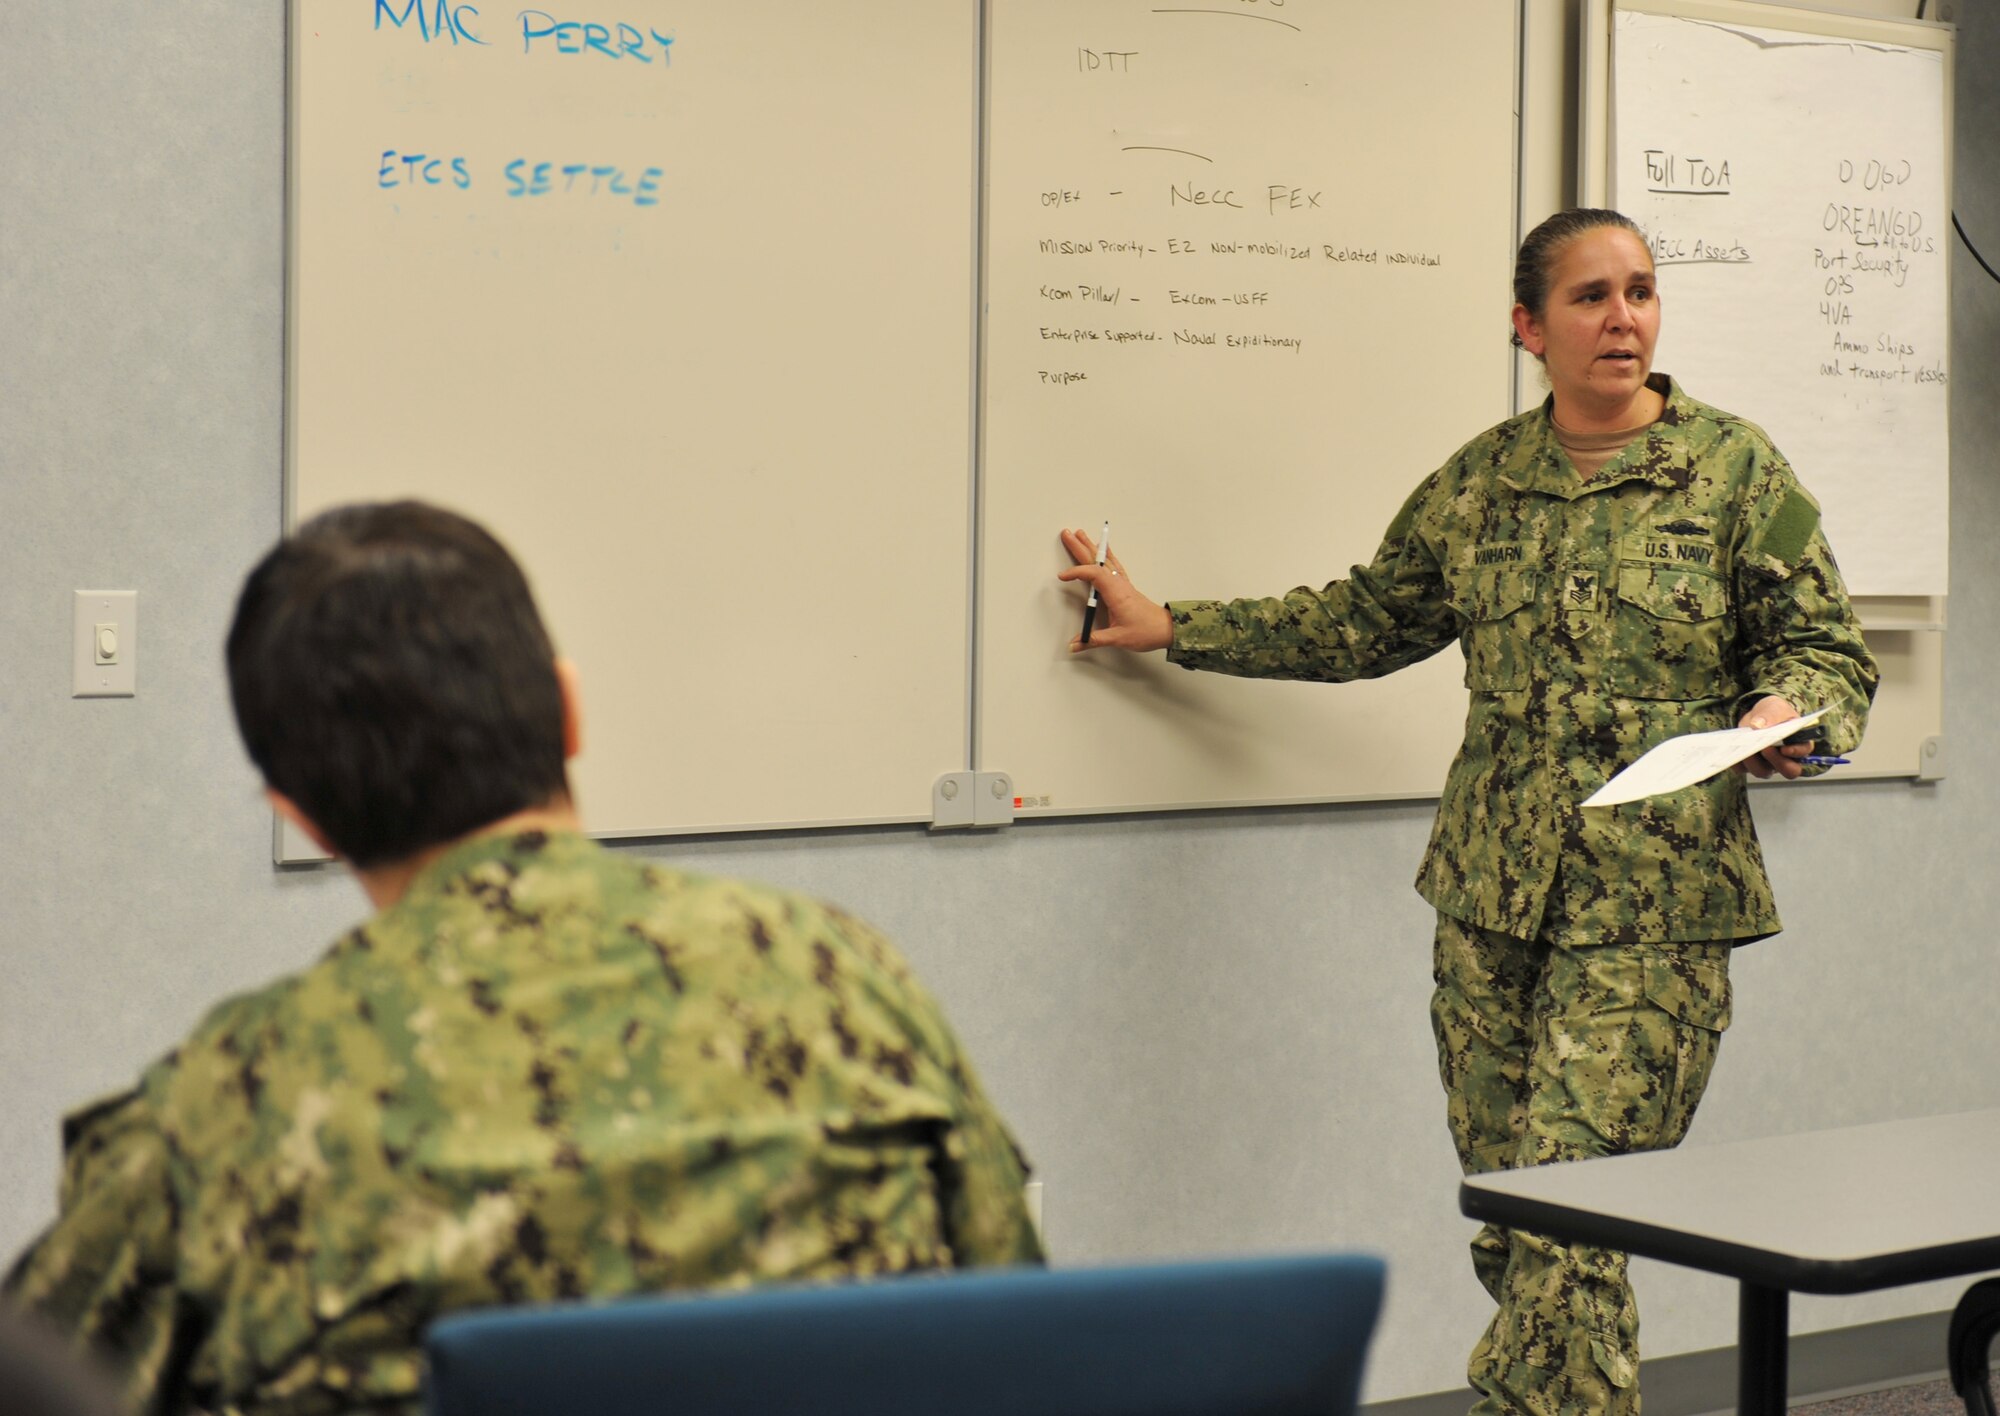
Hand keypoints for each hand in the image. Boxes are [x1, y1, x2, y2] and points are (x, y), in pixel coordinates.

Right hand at [1057, 527, 1172, 652]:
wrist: (1166, 629)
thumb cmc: (1146, 631)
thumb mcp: (1118, 638)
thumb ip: (1094, 640)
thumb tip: (1074, 644)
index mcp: (1116, 593)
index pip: (1094, 575)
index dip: (1077, 573)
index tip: (1063, 577)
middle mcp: (1119, 584)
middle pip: (1096, 561)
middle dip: (1080, 547)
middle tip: (1067, 534)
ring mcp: (1123, 583)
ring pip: (1104, 560)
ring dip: (1091, 547)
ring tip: (1080, 534)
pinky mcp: (1125, 586)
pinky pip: (1113, 565)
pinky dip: (1106, 554)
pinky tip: (1103, 548)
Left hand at [1736, 695, 1810, 779]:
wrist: (1759, 715)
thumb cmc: (1774, 712)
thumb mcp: (1775, 707)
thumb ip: (1771, 715)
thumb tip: (1757, 725)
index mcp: (1799, 743)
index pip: (1803, 752)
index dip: (1796, 752)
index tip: (1785, 748)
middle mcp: (1786, 758)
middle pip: (1788, 770)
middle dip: (1776, 762)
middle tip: (1765, 749)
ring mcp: (1768, 764)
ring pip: (1763, 772)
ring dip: (1753, 762)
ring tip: (1746, 748)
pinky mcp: (1750, 764)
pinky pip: (1742, 769)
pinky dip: (1736, 762)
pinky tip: (1731, 752)